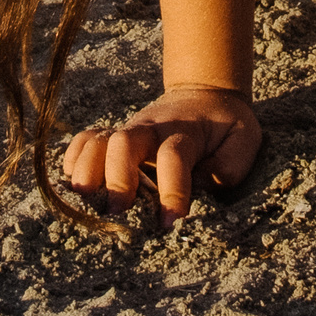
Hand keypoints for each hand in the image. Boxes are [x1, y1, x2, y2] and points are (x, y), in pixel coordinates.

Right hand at [62, 85, 259, 224]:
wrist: (204, 94)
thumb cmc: (226, 126)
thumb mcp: (244, 140)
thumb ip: (229, 166)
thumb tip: (201, 188)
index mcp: (186, 132)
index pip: (173, 155)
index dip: (171, 189)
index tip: (170, 222)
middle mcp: (152, 129)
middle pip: (125, 143)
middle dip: (118, 179)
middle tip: (118, 214)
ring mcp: (130, 131)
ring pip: (100, 141)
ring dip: (89, 170)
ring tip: (86, 200)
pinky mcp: (115, 136)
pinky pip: (86, 140)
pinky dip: (74, 158)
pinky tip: (72, 181)